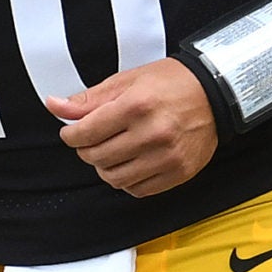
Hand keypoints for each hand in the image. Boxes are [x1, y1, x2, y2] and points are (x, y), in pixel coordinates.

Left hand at [48, 58, 219, 196]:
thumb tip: (55, 105)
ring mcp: (167, 156)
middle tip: (94, 140)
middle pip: (96, 157)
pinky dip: (128, 180)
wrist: (217, 93)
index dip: (70, 135)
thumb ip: (90, 99)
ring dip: (105, 167)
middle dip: (87, 150)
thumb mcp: (128, 81)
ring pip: (114, 178)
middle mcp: (153, 133)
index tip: (73, 133)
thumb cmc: (172, 83)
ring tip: (113, 152)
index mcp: (137, 106)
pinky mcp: (179, 172)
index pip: (85, 133)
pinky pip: (138, 189)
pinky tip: (132, 163)